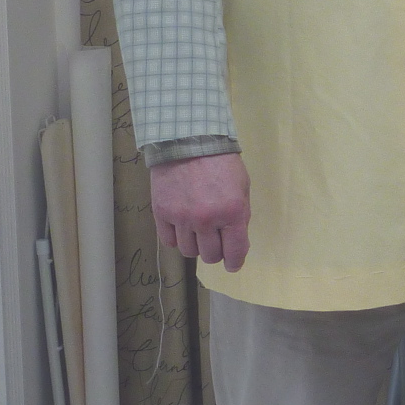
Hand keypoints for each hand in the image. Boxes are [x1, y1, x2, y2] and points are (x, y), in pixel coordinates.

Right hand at [149, 153, 250, 272]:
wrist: (188, 139)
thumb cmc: (221, 162)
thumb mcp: (242, 186)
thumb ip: (240, 216)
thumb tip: (236, 244)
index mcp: (232, 212)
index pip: (235, 252)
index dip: (234, 262)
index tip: (232, 264)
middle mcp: (207, 219)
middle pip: (210, 256)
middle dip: (215, 251)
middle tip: (215, 240)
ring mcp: (182, 218)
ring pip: (188, 251)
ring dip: (195, 244)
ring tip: (197, 228)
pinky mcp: (162, 214)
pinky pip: (169, 241)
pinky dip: (176, 237)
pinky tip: (181, 225)